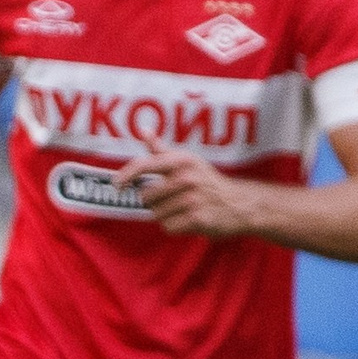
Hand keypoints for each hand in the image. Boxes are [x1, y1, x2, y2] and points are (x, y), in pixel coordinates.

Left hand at [115, 151, 273, 238]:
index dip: (125, 175)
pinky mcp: (197, 218)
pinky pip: (168, 227)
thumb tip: (143, 131)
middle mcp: (187, 177)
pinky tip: (189, 219)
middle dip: (154, 202)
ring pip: (156, 214)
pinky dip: (175, 227)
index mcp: (182, 161)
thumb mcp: (188, 161)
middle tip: (173, 199)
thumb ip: (161, 150)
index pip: (144, 165)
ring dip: (165, 215)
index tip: (117, 185)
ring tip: (184, 209)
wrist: (240, 203)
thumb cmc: (207, 181)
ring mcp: (193, 198)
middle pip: (146, 197)